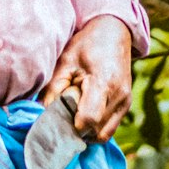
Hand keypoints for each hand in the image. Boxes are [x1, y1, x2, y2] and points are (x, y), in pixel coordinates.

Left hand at [41, 15, 132, 142]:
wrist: (114, 33)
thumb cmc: (87, 44)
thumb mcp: (66, 61)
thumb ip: (54, 88)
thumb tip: (41, 112)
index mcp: (104, 82)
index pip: (89, 119)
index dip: (71, 124)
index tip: (57, 119)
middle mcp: (119, 96)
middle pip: (95, 130)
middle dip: (76, 129)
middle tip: (62, 116)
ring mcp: (125, 103)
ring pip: (103, 134)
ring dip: (87, 131)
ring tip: (73, 114)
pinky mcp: (126, 106)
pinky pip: (109, 129)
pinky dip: (95, 128)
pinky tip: (83, 113)